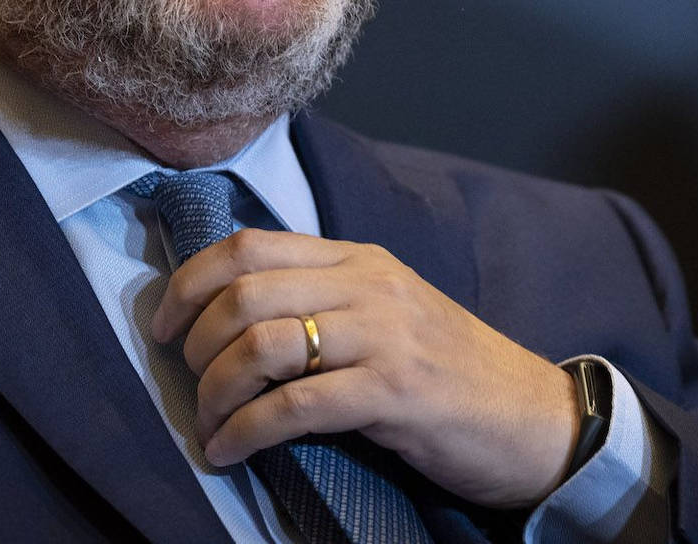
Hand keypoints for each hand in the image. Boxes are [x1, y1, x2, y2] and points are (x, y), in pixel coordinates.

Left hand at [151, 229, 582, 508]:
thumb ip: (326, 300)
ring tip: (208, 425)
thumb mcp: (388, 313)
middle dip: (195, 342)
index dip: (190, 281)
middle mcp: (369, 285)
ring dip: (215, 392)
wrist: (535, 417)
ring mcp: (384, 335)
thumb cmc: (452, 372)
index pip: (251, 244)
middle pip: (245, 291)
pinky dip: (247, 431)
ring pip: (262, 344)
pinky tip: (230, 452)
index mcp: (360, 259)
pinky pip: (295, 405)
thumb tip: (235, 313)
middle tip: (187, 382)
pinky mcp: (395, 392)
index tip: (163, 323)